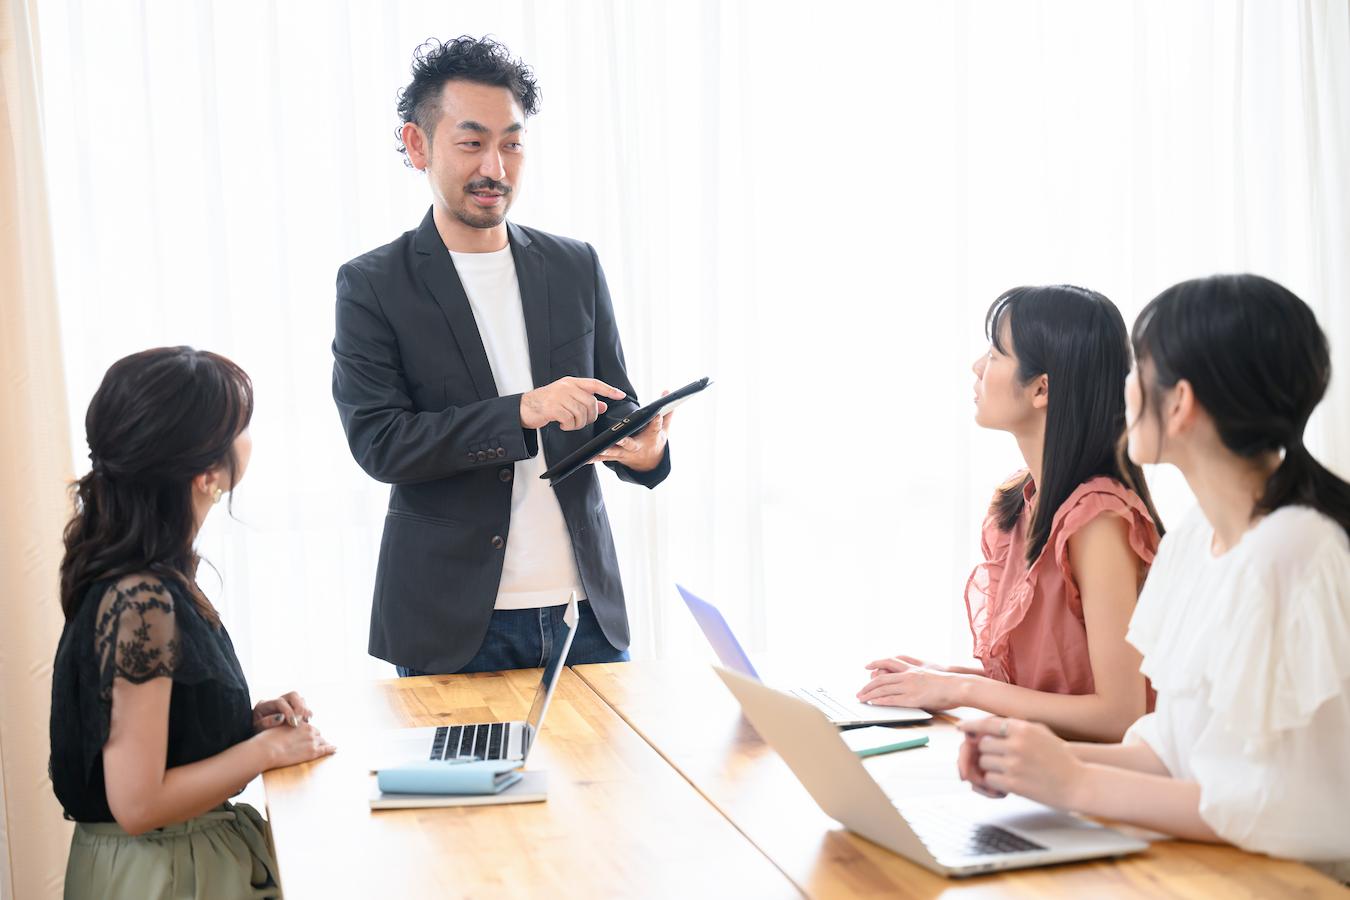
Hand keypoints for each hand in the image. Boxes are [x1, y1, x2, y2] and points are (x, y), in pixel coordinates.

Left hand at [252, 691, 312, 731]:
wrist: (257, 735)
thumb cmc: (256, 732)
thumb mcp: (257, 729)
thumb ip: (267, 723)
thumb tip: (281, 718)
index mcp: (264, 705)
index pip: (280, 702)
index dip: (288, 711)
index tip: (293, 724)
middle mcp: (276, 700)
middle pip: (293, 695)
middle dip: (300, 706)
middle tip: (303, 719)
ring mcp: (286, 704)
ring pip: (300, 699)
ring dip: (305, 709)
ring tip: (306, 721)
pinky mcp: (293, 709)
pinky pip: (303, 706)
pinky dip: (306, 713)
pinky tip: (305, 722)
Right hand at [257, 721, 336, 769]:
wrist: (267, 750)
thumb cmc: (268, 739)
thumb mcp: (278, 726)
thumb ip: (285, 722)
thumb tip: (284, 719)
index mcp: (301, 723)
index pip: (308, 726)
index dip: (307, 731)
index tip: (306, 734)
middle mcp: (308, 730)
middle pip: (316, 733)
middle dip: (314, 737)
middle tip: (310, 742)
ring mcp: (312, 741)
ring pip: (321, 740)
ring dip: (321, 743)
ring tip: (324, 746)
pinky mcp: (312, 752)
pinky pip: (326, 749)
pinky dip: (331, 749)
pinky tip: (334, 748)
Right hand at [521, 377, 625, 430]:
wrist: (523, 408)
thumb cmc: (545, 403)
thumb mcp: (566, 398)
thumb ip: (584, 400)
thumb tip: (603, 406)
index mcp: (571, 382)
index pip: (594, 384)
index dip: (609, 390)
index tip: (621, 395)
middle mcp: (566, 386)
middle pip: (591, 403)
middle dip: (590, 416)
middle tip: (580, 421)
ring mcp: (559, 396)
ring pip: (581, 413)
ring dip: (578, 423)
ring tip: (568, 423)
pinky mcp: (553, 407)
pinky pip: (570, 420)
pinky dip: (568, 426)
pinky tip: (561, 424)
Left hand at [592, 390, 673, 471]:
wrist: (650, 463)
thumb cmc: (655, 441)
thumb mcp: (665, 428)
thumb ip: (666, 410)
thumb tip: (667, 391)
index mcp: (651, 438)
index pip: (655, 428)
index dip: (656, 422)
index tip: (657, 415)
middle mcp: (637, 446)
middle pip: (630, 443)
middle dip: (624, 441)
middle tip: (619, 438)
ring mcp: (626, 453)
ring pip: (615, 452)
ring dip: (606, 450)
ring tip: (598, 449)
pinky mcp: (617, 457)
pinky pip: (606, 457)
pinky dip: (596, 457)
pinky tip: (587, 458)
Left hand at [855, 658, 969, 709]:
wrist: (958, 686)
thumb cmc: (948, 683)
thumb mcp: (930, 674)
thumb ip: (917, 677)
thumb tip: (910, 684)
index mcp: (912, 669)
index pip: (889, 663)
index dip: (876, 663)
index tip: (868, 667)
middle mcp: (908, 675)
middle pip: (881, 678)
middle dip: (868, 685)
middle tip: (859, 692)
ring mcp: (909, 687)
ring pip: (883, 689)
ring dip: (870, 694)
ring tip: (861, 699)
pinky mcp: (913, 698)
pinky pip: (892, 699)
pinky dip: (880, 701)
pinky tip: (874, 703)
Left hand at [956, 717, 1085, 807]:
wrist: (1078, 782)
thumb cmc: (1059, 757)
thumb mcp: (1040, 732)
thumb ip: (1015, 726)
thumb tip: (987, 724)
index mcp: (1023, 728)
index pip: (987, 723)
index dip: (971, 725)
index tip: (960, 728)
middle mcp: (1017, 744)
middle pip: (982, 744)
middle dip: (986, 751)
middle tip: (996, 757)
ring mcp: (1014, 764)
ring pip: (984, 762)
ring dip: (989, 767)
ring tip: (1005, 770)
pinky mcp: (1014, 783)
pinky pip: (990, 779)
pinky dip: (994, 781)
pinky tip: (1007, 781)